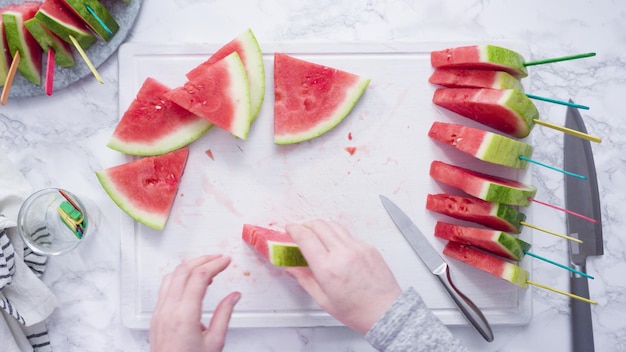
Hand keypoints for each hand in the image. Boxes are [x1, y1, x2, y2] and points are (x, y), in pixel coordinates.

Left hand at [150, 255, 240, 351]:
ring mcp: (159, 312)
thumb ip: (224, 315)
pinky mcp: (156, 316)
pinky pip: (165, 287)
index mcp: (185, 316)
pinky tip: (189, 280)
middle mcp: (168, 310)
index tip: (226, 260)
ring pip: (171, 276)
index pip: (199, 277)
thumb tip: (234, 296)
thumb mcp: (215, 342)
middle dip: (203, 260)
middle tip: (218, 258)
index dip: (214, 264)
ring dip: (189, 266)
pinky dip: (179, 277)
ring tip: (205, 266)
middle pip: (183, 271)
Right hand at [285, 219, 401, 333]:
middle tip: (301, 232)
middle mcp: (343, 254)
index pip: (306, 237)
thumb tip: (291, 268)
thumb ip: (304, 280)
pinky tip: (337, 248)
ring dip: (322, 227)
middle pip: (319, 224)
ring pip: (334, 225)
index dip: (294, 229)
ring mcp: (358, 248)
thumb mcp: (323, 300)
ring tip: (318, 237)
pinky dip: (338, 236)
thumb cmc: (357, 310)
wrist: (385, 311)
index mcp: (328, 268)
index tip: (290, 229)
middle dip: (306, 225)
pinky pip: (349, 234)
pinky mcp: (368, 247)